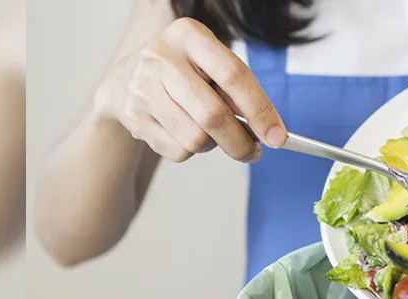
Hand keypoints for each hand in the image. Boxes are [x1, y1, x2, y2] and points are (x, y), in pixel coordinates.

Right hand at [95, 18, 285, 162]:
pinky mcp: (133, 116)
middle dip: (240, 143)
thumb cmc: (187, 71)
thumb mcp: (213, 65)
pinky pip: (177, 152)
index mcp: (189, 35)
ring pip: (195, 139)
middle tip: (253, 153)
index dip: (260, 110)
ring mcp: (142, 87)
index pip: (234, 76)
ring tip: (212, 133)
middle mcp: (161, 57)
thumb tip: (269, 132)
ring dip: (213, 145)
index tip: (278, 137)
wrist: (129, 75)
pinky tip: (187, 132)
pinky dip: (191, 150)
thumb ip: (239, 91)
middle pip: (212, 115)